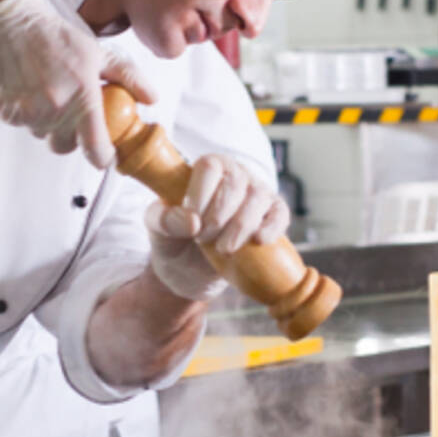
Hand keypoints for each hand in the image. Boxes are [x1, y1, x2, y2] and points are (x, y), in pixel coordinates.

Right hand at [0, 0, 153, 167]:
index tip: (104, 153)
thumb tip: (150, 98)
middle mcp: (54, 109)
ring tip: (44, 88)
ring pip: (41, 134)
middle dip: (69, 135)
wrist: (7, 21)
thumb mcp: (98, 52)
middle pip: (65, 146)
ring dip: (45, 120)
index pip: (96, 149)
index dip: (102, 156)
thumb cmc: (53, 35)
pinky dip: (23, 111)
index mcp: (82, 98)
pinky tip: (25, 87)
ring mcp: (27, 112)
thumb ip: (128, 78)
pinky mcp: (3, 111)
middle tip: (69, 109)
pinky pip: (19, 123)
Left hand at [145, 155, 288, 302]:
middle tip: (202, 238)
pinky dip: (271, 227)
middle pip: (236, 182)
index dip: (201, 195)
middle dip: (218, 216)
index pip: (210, 165)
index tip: (192, 221)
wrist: (190, 270)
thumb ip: (164, 219)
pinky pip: (280, 214)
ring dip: (240, 226)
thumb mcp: (157, 229)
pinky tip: (258, 241)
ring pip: (258, 197)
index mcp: (206, 169)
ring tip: (223, 249)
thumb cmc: (173, 238)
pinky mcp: (272, 217)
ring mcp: (256, 194)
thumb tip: (191, 221)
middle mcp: (235, 175)